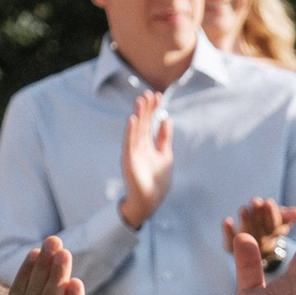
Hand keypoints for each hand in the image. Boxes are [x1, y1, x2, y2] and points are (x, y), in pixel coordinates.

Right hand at [119, 91, 174, 229]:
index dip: (153, 109)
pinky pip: (129, 144)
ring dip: (138, 115)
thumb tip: (166, 119)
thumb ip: (164, 138)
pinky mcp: (128, 161)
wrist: (150, 201)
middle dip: (146, 108)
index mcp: (147, 144)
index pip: (149, 123)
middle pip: (142, 124)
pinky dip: (130, 132)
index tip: (158, 95)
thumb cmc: (156, 181)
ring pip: (135, 130)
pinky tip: (132, 120)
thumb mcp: (165, 155)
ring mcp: (133, 153)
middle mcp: (138, 146)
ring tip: (140, 101)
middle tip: (148, 93)